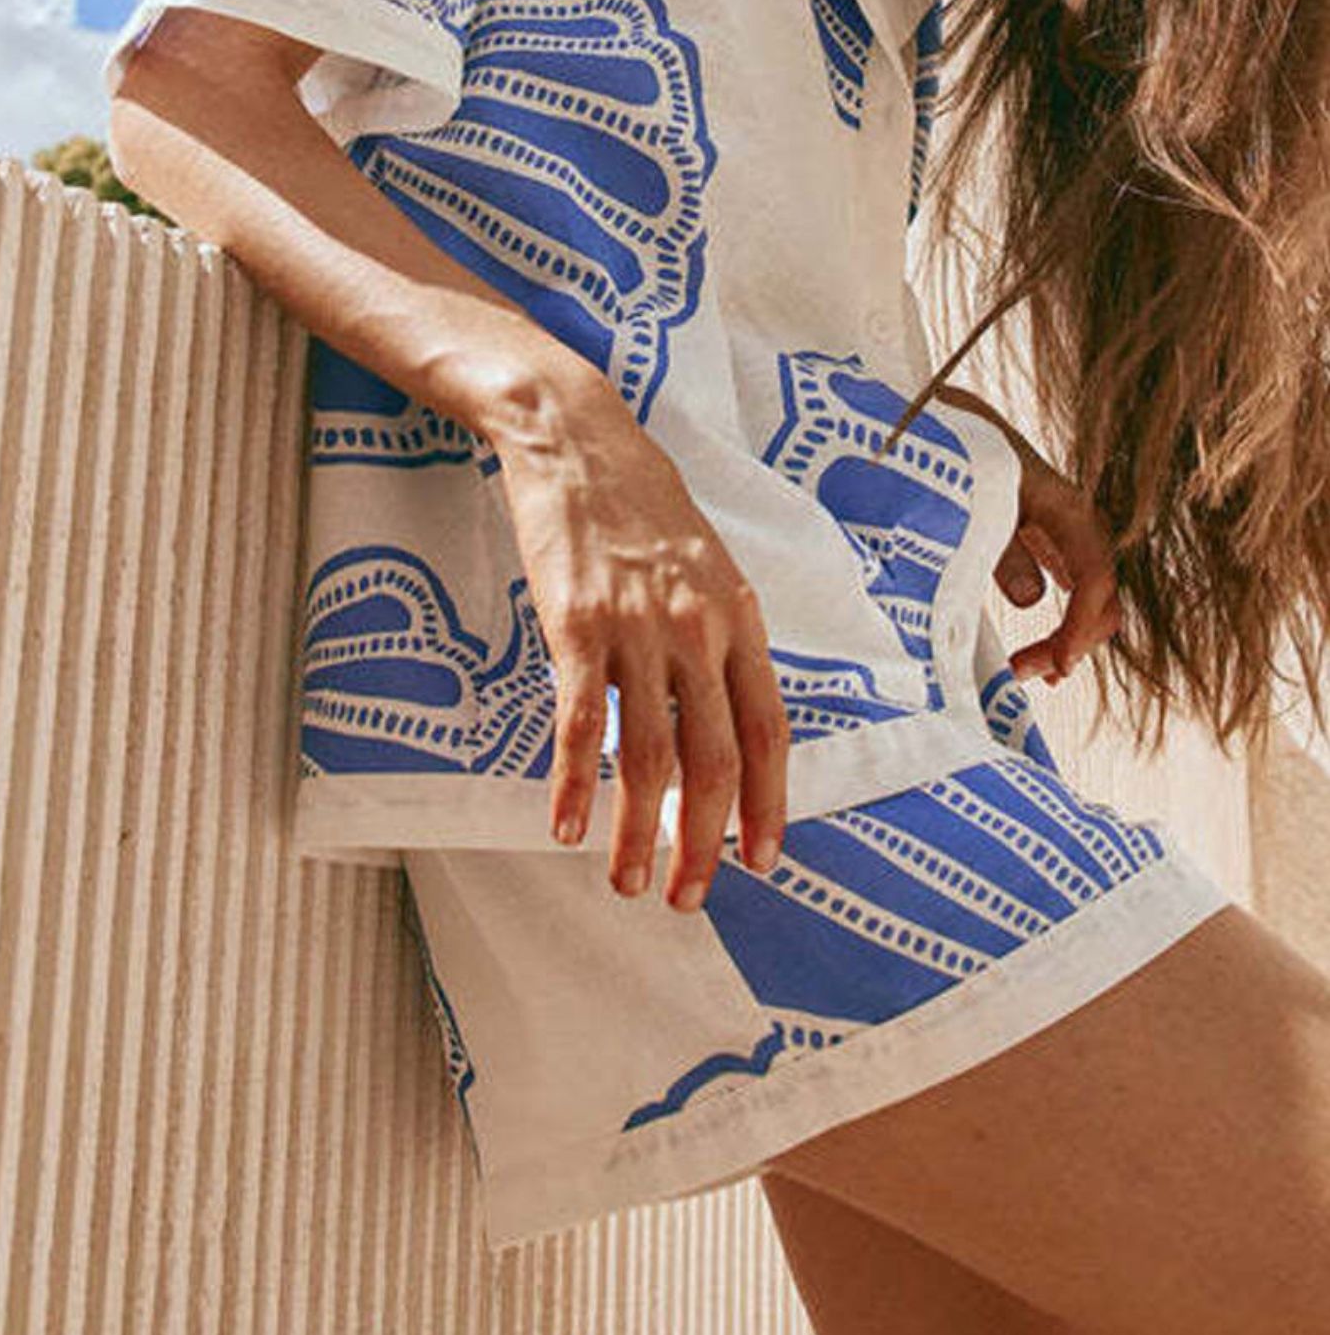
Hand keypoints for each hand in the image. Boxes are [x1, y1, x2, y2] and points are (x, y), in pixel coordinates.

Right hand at [491, 372, 790, 911]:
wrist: (577, 439)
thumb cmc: (640, 505)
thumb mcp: (704, 567)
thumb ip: (715, 639)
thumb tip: (717, 716)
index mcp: (740, 619)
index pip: (769, 732)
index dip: (769, 805)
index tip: (761, 861)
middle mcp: (700, 630)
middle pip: (716, 760)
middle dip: (707, 840)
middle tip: (691, 895)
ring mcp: (638, 629)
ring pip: (649, 756)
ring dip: (639, 832)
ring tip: (630, 882)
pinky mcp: (576, 625)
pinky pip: (577, 723)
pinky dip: (572, 783)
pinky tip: (564, 825)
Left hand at [934, 386, 1121, 684]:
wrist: (949, 417)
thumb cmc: (959, 453)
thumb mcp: (975, 499)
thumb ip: (999, 545)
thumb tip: (1032, 599)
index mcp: (1063, 506)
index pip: (1094, 576)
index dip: (1080, 624)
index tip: (1055, 663)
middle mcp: (1074, 521)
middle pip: (1101, 595)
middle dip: (1073, 641)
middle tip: (1027, 674)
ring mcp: (1064, 532)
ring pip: (1089, 597)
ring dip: (1069, 639)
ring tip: (1036, 673)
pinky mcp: (1047, 540)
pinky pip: (1071, 589)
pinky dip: (1062, 625)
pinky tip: (1045, 656)